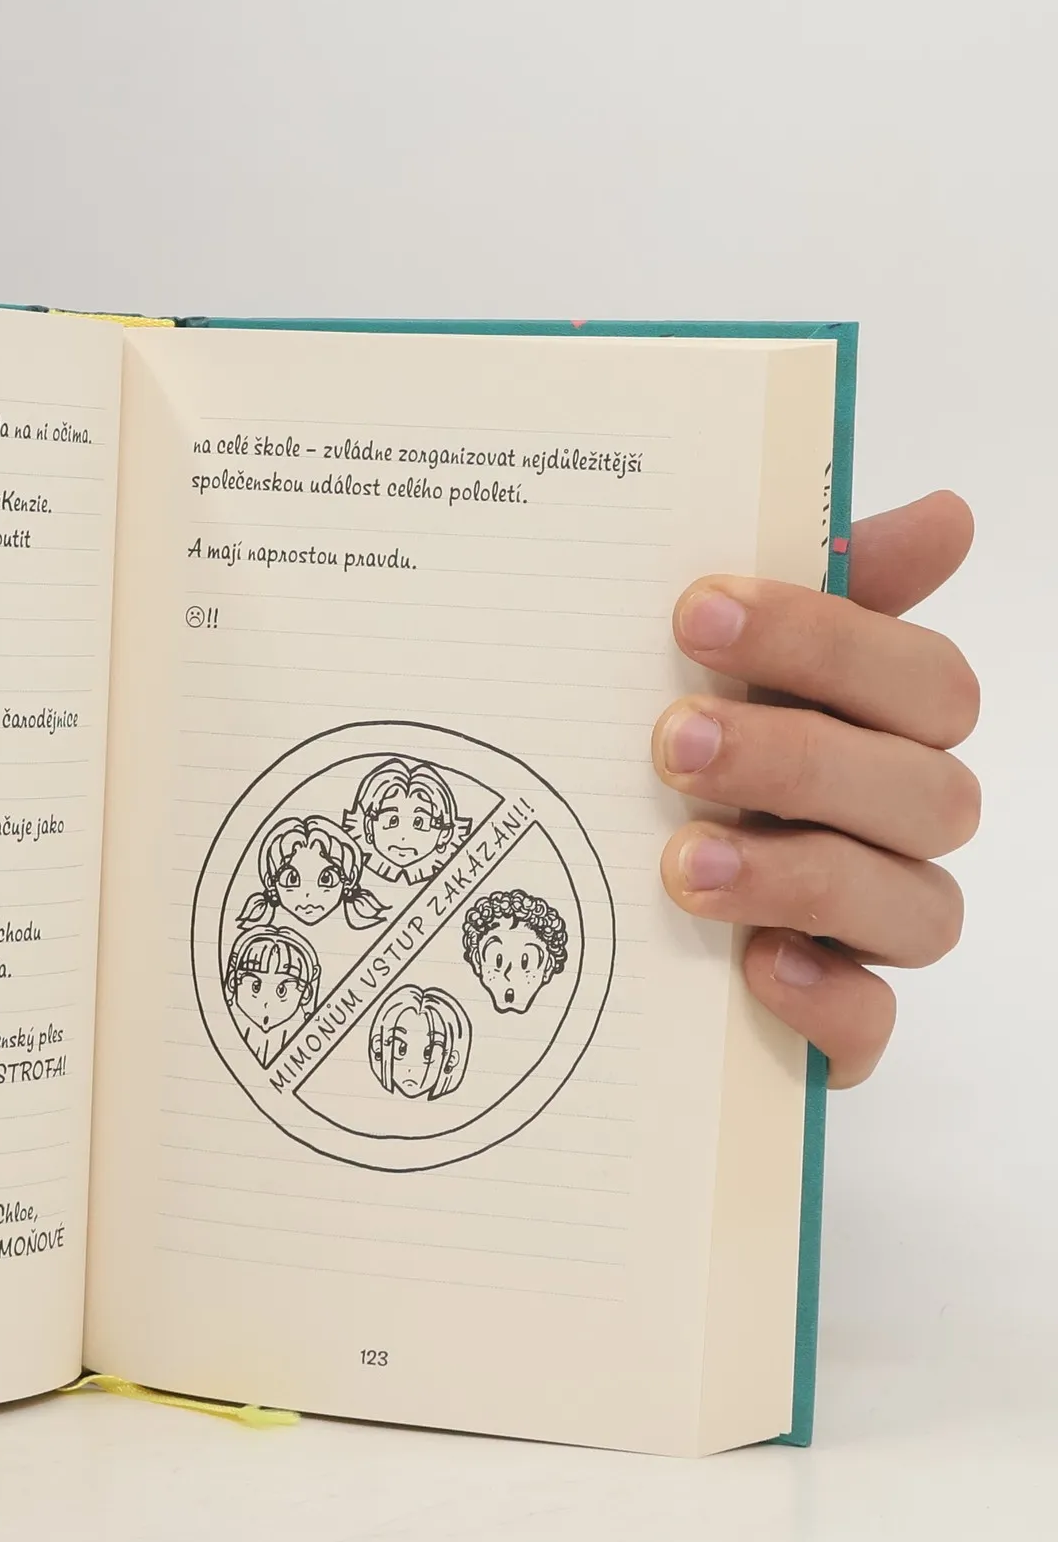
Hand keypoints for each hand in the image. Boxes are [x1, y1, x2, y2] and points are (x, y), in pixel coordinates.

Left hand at [652, 491, 978, 1086]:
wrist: (592, 898)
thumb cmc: (686, 757)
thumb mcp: (719, 666)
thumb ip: (822, 588)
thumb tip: (948, 515)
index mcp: (885, 729)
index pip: (919, 678)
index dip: (822, 638)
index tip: (698, 609)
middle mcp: (898, 825)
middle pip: (925, 791)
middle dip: (798, 758)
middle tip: (673, 741)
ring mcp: (875, 927)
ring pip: (916, 906)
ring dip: (801, 875)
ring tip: (684, 861)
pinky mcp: (838, 1021)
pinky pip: (875, 1026)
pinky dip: (827, 999)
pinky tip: (757, 966)